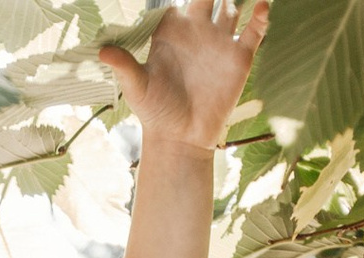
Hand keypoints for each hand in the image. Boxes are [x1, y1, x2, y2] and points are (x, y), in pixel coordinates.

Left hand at [99, 0, 268, 155]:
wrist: (182, 138)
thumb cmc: (156, 112)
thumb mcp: (138, 88)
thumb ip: (125, 65)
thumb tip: (102, 51)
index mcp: (171, 31)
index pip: (177, 1)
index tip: (178, 0)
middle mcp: (197, 31)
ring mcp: (219, 42)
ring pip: (232, 8)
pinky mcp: (239, 57)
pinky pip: (254, 31)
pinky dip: (261, 17)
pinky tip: (262, 6)